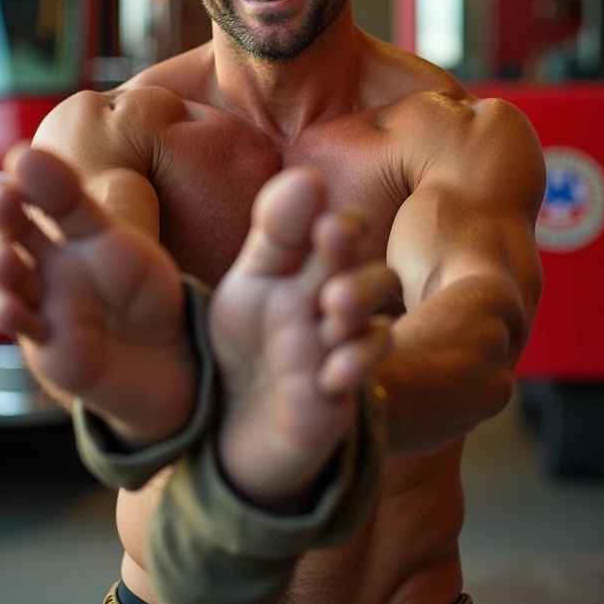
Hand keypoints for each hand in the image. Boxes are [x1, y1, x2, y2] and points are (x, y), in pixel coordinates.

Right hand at [0, 143, 194, 444]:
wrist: (170, 356)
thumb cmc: (145, 294)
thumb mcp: (114, 239)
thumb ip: (72, 201)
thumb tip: (26, 152)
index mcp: (72, 230)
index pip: (40, 194)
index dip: (27, 178)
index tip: (22, 159)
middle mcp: (49, 262)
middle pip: (9, 229)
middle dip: (0, 212)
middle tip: (3, 199)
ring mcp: (42, 300)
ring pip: (1, 276)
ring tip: (8, 259)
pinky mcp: (42, 340)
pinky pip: (15, 322)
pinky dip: (9, 312)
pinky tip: (19, 308)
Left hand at [210, 167, 395, 509]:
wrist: (232, 426)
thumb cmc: (245, 346)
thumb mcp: (250, 283)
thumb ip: (275, 234)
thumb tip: (310, 177)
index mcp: (308, 271)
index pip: (336, 232)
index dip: (335, 217)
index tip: (317, 196)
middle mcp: (333, 307)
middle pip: (363, 272)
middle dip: (348, 254)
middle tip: (329, 234)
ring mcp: (339, 351)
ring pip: (371, 324)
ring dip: (358, 306)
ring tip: (334, 304)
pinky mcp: (338, 399)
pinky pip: (358, 379)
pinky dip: (351, 370)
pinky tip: (330, 373)